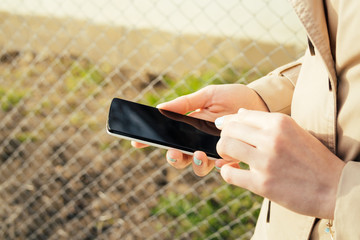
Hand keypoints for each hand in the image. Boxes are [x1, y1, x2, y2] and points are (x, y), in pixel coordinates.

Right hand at [132, 84, 268, 175]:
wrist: (259, 103)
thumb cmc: (232, 98)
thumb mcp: (207, 95)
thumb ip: (186, 103)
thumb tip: (161, 107)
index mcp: (190, 127)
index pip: (167, 137)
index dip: (152, 142)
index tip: (137, 143)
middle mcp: (199, 142)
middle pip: (179, 157)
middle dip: (173, 158)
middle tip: (173, 153)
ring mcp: (214, 151)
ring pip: (197, 166)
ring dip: (194, 163)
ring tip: (199, 154)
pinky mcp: (230, 157)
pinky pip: (219, 167)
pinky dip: (217, 163)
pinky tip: (220, 157)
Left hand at [215, 109, 344, 218]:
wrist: (334, 188)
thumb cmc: (313, 158)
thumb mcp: (294, 131)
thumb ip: (266, 122)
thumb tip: (239, 113)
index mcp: (279, 122)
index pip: (241, 115)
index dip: (228, 121)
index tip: (222, 126)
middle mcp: (271, 138)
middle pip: (229, 129)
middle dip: (224, 137)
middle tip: (228, 145)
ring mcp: (266, 161)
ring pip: (225, 146)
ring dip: (223, 152)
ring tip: (230, 157)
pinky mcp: (262, 183)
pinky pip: (228, 173)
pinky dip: (226, 171)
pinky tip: (233, 171)